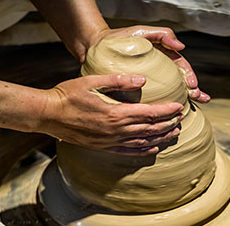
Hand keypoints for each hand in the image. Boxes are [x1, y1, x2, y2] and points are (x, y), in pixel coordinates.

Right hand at [42, 73, 184, 154]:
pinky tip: (153, 148)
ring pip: (142, 141)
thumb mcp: (92, 80)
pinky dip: (143, 150)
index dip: (166, 110)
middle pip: (149, 129)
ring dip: (160, 137)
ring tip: (174, 133)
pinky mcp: (102, 146)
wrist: (48, 114)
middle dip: (167, 124)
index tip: (179, 106)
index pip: (148, 113)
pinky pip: (128, 151)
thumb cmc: (68, 94)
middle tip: (181, 119)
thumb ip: (119, 80)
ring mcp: (109, 141)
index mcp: (115, 113)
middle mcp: (115, 130)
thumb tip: (142, 79)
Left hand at [88, 26, 210, 102]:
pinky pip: (150, 102)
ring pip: (169, 94)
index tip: (193, 85)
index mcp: (162, 58)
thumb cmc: (120, 37)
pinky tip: (166, 118)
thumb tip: (181, 47)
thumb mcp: (141, 32)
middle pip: (180, 82)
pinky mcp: (136, 92)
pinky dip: (160, 110)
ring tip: (189, 109)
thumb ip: (162, 35)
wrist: (95, 47)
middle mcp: (158, 71)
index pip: (181, 67)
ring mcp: (148, 82)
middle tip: (199, 99)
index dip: (189, 76)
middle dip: (192, 91)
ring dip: (182, 101)